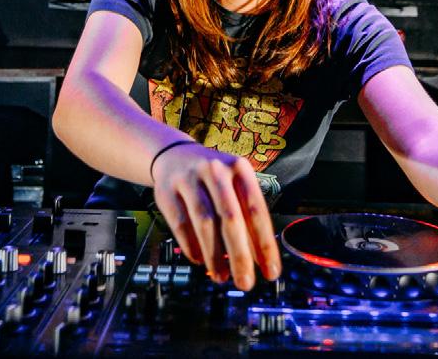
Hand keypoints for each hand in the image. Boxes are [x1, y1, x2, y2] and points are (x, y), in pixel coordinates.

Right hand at [150, 141, 281, 290]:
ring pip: (205, 223)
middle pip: (230, 218)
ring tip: (222, 277)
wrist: (174, 155)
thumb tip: (259, 258)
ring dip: (215, 256)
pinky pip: (181, 225)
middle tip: (246, 283)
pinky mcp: (166, 192)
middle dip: (240, 255)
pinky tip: (201, 261)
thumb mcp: (234, 185)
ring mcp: (189, 179)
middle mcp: (215, 170)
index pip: (256, 210)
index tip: (270, 271)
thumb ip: (246, 216)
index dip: (265, 243)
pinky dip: (192, 247)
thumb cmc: (213, 178)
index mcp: (239, 168)